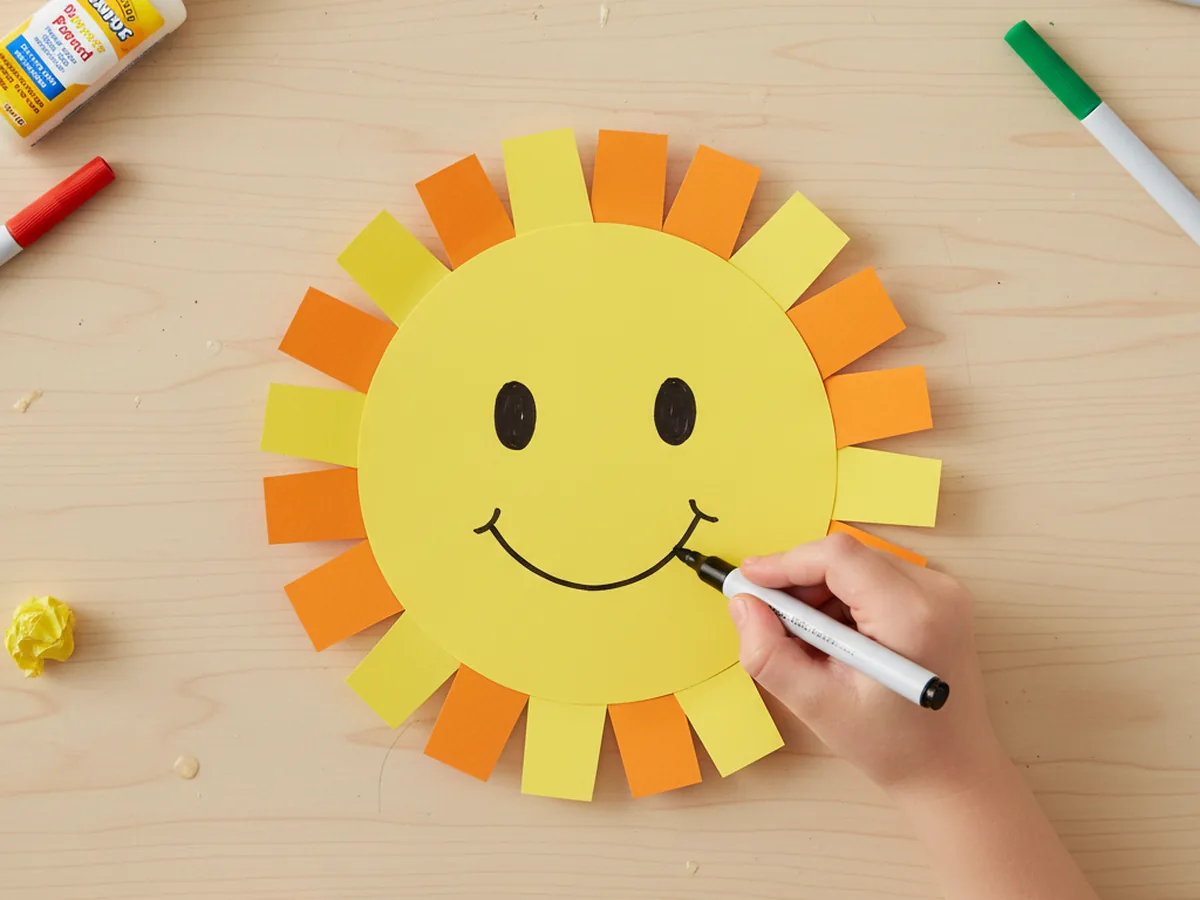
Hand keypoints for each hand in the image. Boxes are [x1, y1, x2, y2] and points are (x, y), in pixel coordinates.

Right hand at [730, 532, 1005, 799]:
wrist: (953, 771)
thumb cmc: (894, 747)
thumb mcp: (818, 706)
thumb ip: (768, 654)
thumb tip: (743, 604)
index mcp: (911, 615)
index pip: (837, 557)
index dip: (785, 562)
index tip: (747, 581)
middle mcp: (935, 592)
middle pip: (846, 557)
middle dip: (799, 581)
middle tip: (770, 620)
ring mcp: (943, 593)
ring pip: (857, 565)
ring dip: (819, 593)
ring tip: (806, 643)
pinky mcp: (939, 600)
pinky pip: (875, 578)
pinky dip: (842, 600)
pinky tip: (834, 641)